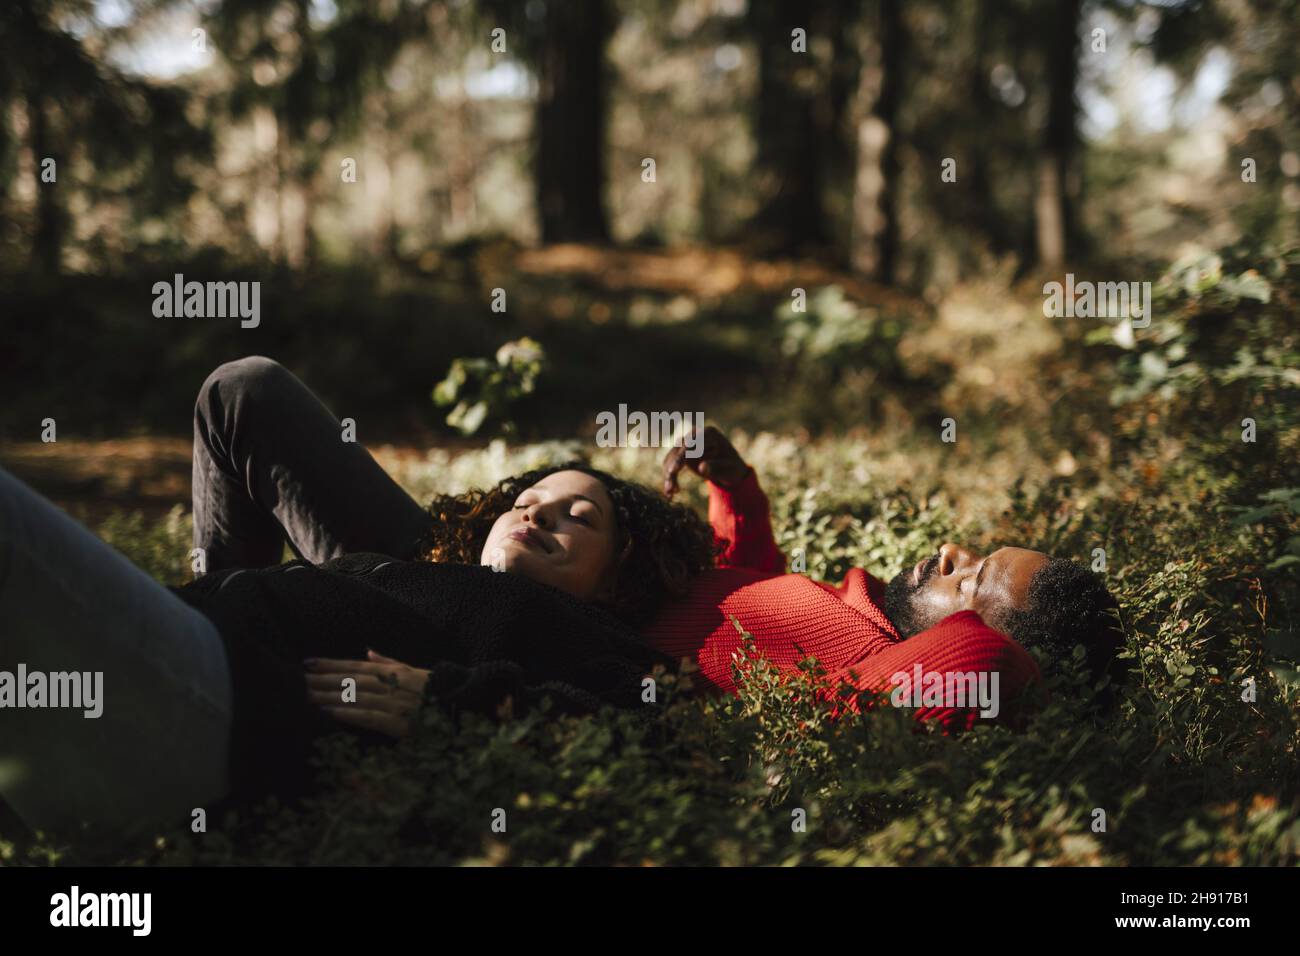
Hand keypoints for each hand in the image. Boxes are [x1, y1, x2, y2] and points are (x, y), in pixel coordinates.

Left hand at [304, 650, 430, 737]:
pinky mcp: (399, 725)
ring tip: (306, 695)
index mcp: (396, 672)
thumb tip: (368, 650)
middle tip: (297, 679)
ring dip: (329, 696)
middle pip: (351, 681)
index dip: (331, 664)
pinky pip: (369, 717)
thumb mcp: (416, 672)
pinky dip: (348, 713)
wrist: (466, 709)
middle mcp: (393, 685)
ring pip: (356, 697)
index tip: (308, 662)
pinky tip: (329, 712)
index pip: (357, 666)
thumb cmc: (440, 691)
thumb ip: (390, 662)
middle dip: (323, 679)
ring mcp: (396, 704)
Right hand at [661, 425, 750, 497]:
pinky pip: (671, 465)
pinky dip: (670, 478)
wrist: (730, 469)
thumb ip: (716, 467)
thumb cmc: (732, 468)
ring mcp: (686, 443)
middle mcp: (695, 435)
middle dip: (672, 470)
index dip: (680, 457)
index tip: (674, 471)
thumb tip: (701, 468)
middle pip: (677, 451)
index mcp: (708, 433)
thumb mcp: (728, 469)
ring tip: (670, 493)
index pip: (690, 444)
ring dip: (668, 476)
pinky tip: (671, 492)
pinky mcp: (681, 453)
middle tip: (670, 489)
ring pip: (671, 459)